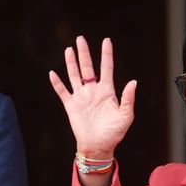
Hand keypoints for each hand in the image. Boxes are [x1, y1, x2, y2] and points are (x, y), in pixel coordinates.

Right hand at [49, 36, 135, 157]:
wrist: (99, 147)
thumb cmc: (114, 132)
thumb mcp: (126, 115)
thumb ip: (128, 98)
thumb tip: (133, 82)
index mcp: (107, 91)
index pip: (107, 68)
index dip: (106, 54)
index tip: (106, 41)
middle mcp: (93, 91)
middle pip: (88, 67)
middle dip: (84, 53)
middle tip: (81, 39)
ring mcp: (81, 97)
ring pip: (74, 75)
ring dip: (71, 63)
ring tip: (69, 49)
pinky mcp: (71, 106)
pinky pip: (63, 92)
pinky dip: (57, 83)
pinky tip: (52, 73)